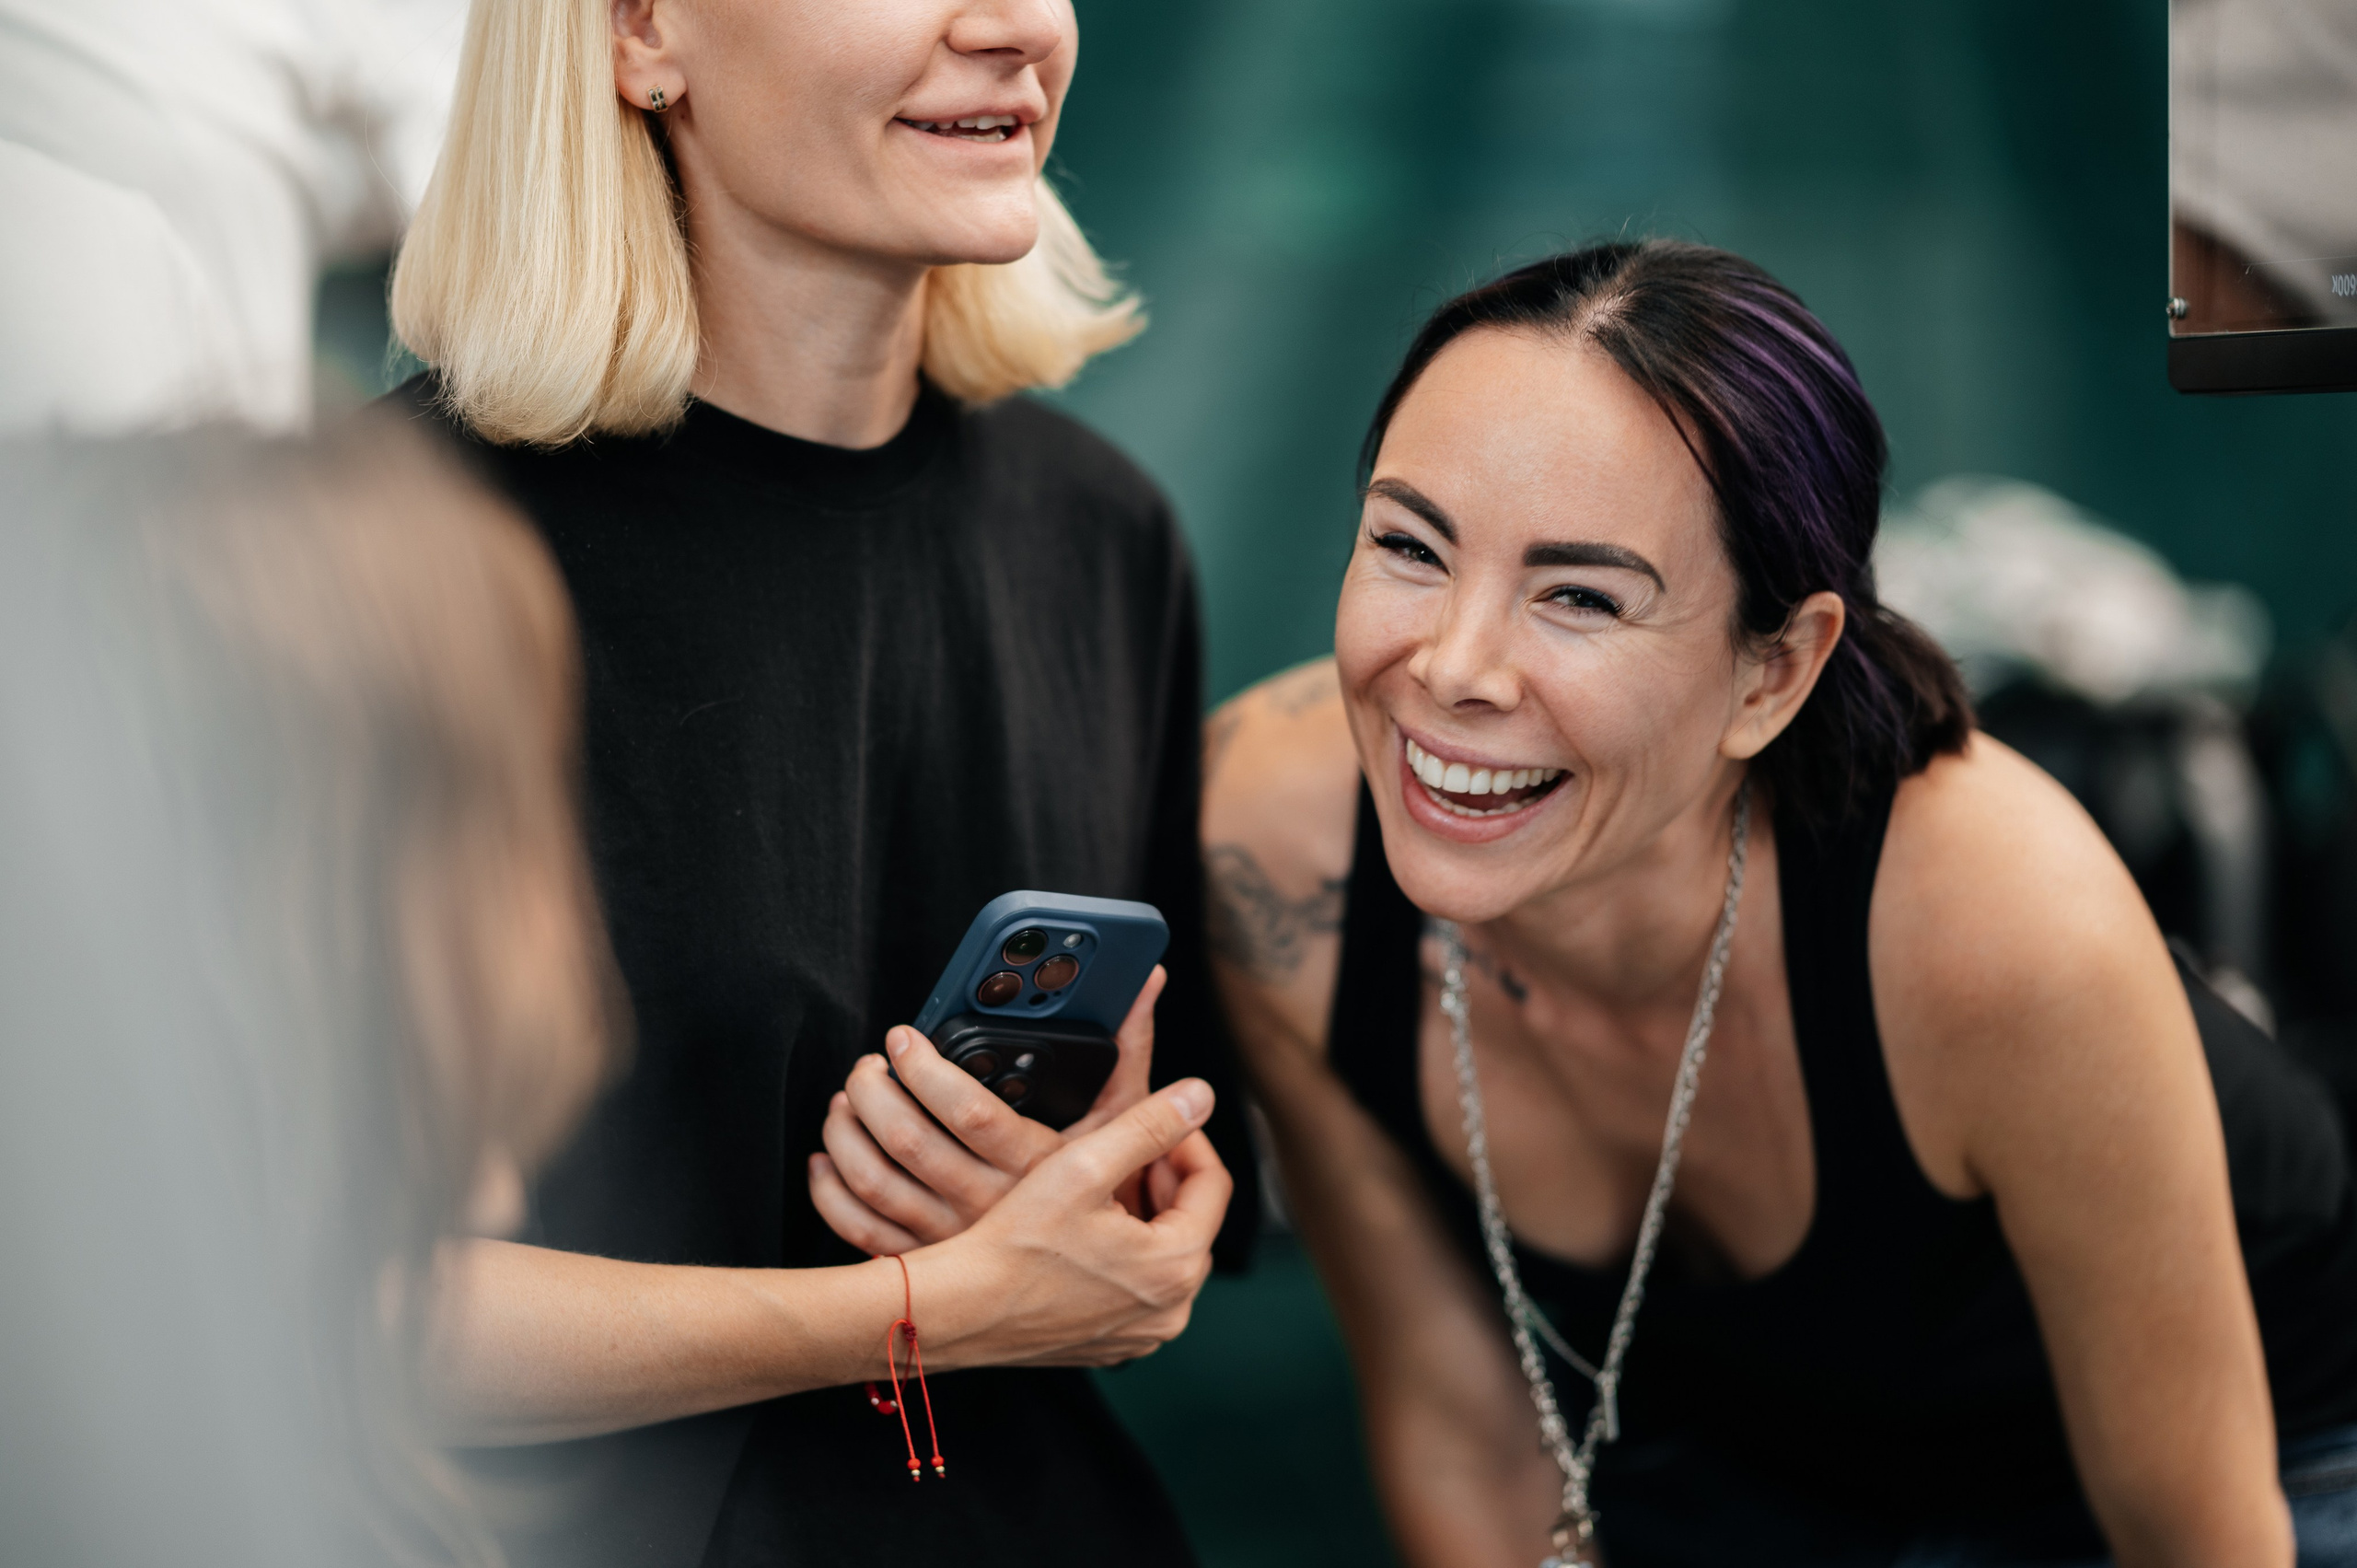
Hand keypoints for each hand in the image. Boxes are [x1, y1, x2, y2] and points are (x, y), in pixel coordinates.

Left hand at [809, 967, 1167, 1253]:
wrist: (1092, 1285)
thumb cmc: (1104, 1194)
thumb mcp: (1120, 1121)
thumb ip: (1129, 1046)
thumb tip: (1147, 979)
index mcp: (1035, 1164)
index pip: (968, 1110)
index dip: (925, 1068)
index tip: (902, 1038)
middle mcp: (990, 1204)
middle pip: (908, 1140)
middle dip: (871, 1092)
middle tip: (867, 1067)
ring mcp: (953, 1239)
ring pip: (875, 1180)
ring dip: (846, 1133)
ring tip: (846, 1101)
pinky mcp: (927, 1265)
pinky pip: (859, 1229)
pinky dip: (832, 1191)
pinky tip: (828, 1160)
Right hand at [918, 1075, 1231, 1369]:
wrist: (961, 1309)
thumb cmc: (1015, 1243)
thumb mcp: (1086, 1164)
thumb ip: (1150, 1124)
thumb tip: (1200, 1095)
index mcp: (1178, 1266)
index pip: (1213, 1184)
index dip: (1187, 1139)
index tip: (1157, 1120)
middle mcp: (1171, 1311)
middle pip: (1193, 1221)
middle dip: (1164, 1178)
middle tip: (1125, 1149)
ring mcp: (1141, 1333)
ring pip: (1165, 1254)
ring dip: (1144, 1215)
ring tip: (1102, 1184)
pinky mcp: (1112, 1343)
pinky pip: (1138, 1286)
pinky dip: (1124, 1254)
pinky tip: (1086, 1231)